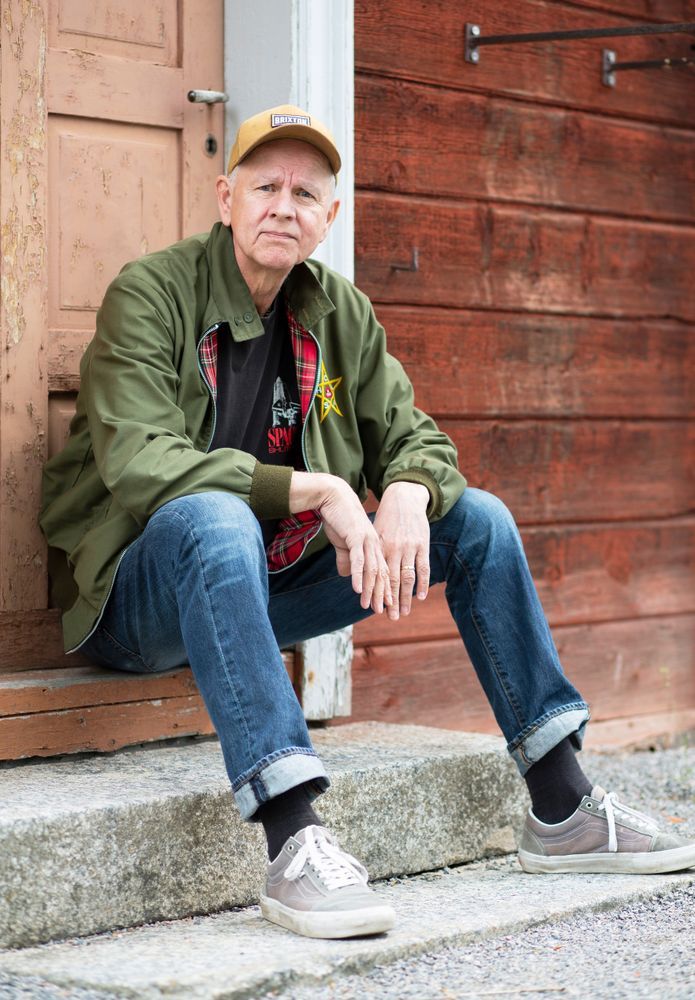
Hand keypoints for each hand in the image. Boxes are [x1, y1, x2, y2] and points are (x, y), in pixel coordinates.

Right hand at [289, 472, 391, 613]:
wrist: (333, 496)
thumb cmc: (338, 518)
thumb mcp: (344, 542)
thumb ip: (347, 559)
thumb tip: (347, 575)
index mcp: (374, 545)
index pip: (382, 571)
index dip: (384, 588)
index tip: (385, 605)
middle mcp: (374, 544)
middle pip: (381, 574)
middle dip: (381, 594)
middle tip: (382, 612)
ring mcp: (366, 541)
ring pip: (371, 570)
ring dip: (369, 589)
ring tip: (368, 606)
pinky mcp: (355, 537)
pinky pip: (358, 560)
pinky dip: (357, 576)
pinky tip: (356, 589)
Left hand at [373, 482, 429, 619]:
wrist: (404, 497)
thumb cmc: (387, 517)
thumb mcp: (374, 533)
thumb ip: (368, 552)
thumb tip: (353, 571)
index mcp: (380, 547)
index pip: (377, 575)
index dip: (375, 592)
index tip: (372, 608)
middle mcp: (393, 549)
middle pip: (391, 580)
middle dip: (390, 600)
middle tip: (389, 618)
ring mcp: (409, 547)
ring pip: (407, 577)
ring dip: (405, 597)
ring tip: (403, 613)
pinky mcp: (422, 544)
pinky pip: (423, 567)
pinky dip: (422, 583)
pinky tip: (420, 597)